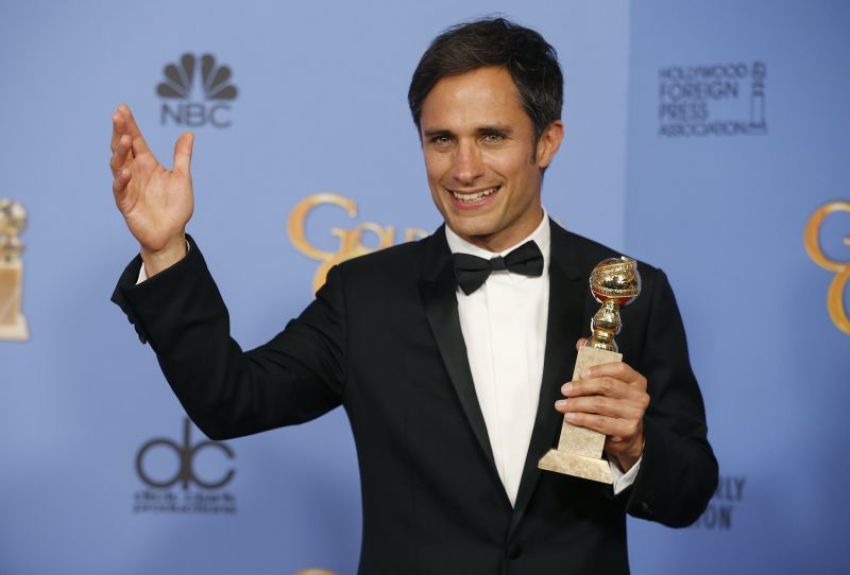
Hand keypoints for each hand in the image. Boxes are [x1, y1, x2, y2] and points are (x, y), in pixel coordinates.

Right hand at [110, 104, 194, 275]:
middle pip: (123, 148)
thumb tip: (188, 134)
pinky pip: (120, 190)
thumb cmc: (176, 206)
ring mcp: (128, 187)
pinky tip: (126, 172)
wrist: (171, 234)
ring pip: (118, 165)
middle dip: (119, 131)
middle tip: (117, 115)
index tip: (123, 108)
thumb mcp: (182, 178)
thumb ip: (182, 156)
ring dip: (119, 152)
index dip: (129, 125)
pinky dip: (122, 181)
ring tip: (123, 138)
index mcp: (147, 163)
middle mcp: (135, 172)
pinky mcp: (126, 203)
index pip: (136, 140)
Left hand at [555, 339, 649, 470]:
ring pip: (600, 405)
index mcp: (636, 381)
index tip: (581, 373)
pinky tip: (570, 417)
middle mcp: (639, 396)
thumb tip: (581, 343)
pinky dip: (582, 419)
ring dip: (576, 404)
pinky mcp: (628, 430)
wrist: (627, 436)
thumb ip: (596, 363)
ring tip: (561, 405)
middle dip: (581, 387)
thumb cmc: (614, 405)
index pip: (619, 369)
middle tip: (564, 390)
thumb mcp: (609, 384)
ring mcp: (635, 414)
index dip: (599, 369)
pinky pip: (600, 423)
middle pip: (607, 386)